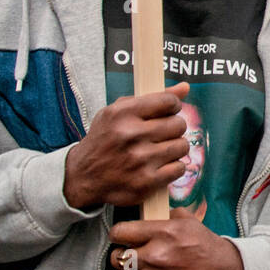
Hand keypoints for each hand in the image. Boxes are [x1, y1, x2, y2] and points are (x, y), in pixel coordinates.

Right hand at [63, 83, 190, 209]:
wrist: (84, 176)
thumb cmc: (106, 139)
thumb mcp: (118, 112)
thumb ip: (152, 98)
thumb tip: (185, 87)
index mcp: (122, 114)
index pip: (168, 101)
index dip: (173, 106)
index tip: (169, 112)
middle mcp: (130, 135)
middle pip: (178, 124)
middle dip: (174, 128)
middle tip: (162, 134)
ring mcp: (139, 160)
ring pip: (182, 146)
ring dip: (175, 148)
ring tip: (161, 150)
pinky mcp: (146, 182)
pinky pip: (179, 168)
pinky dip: (173, 167)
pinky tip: (160, 166)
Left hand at [107, 205, 245, 269]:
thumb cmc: (208, 249)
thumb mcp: (191, 222)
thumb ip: (168, 216)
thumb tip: (152, 213)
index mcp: (164, 233)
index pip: (120, 232)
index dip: (119, 235)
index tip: (122, 239)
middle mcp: (157, 256)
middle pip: (117, 257)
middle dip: (122, 256)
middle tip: (132, 258)